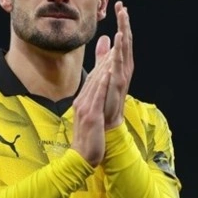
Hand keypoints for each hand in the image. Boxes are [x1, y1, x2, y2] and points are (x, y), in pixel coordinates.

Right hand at [71, 34, 111, 166]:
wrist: (81, 157)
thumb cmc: (88, 138)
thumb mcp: (91, 117)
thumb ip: (94, 102)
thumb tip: (98, 93)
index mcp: (83, 100)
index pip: (94, 78)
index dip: (103, 61)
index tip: (113, 46)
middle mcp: (82, 101)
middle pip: (95, 76)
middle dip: (105, 57)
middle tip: (115, 39)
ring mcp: (86, 108)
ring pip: (96, 83)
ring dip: (104, 65)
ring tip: (113, 50)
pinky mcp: (91, 116)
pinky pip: (97, 98)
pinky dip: (101, 85)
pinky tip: (107, 74)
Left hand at [104, 1, 133, 129]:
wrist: (107, 118)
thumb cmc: (106, 96)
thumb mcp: (103, 70)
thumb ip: (104, 55)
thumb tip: (105, 38)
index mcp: (120, 62)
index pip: (123, 38)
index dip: (122, 22)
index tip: (120, 6)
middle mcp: (125, 66)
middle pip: (126, 39)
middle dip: (125, 22)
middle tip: (122, 6)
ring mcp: (123, 73)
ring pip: (125, 48)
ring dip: (125, 31)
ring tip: (123, 16)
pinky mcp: (119, 80)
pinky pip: (120, 62)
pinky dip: (120, 49)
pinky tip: (120, 37)